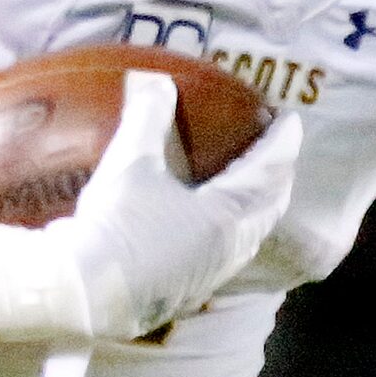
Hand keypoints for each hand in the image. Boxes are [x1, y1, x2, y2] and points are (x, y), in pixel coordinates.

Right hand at [0, 69, 302, 342]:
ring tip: (250, 185)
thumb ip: (147, 118)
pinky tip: (211, 224)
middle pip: (271, 205)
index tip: (291, 121)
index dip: (283, 142)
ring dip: (259, 206)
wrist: (84, 294)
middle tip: (276, 151)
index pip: (270, 171)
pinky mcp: (191, 289)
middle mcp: (230, 246)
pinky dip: (235, 228)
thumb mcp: (129, 163)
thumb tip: (156, 81)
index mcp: (227, 215)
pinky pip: (229, 252)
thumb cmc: (114, 226)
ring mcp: (213, 272)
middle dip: (279, 176)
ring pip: (252, 233)